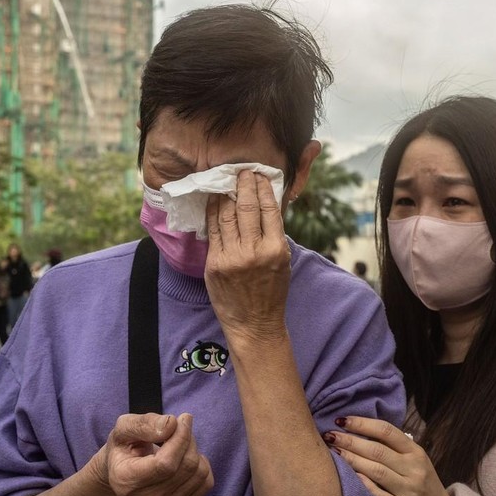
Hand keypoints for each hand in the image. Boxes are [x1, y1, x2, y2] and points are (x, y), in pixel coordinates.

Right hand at [92, 413, 213, 495]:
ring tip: (179, 444)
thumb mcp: (124, 428)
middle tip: (179, 428)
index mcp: (127, 479)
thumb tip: (171, 425)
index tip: (183, 418)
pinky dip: (202, 465)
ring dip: (195, 451)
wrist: (121, 473)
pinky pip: (206, 484)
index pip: (166, 463)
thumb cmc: (123, 447)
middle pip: (186, 467)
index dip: (181, 438)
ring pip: (199, 474)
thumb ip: (144, 424)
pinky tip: (186, 459)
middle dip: (188, 440)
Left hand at [205, 170, 290, 345]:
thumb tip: (264, 205)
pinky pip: (213, 231)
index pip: (269, 209)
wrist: (254, 324)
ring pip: (227, 216)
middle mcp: (254, 251)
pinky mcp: (215, 264)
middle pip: (247, 208)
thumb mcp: (282, 262)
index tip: (259, 175)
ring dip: (226, 194)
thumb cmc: (272, 292)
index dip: (263, 189)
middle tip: (242, 171)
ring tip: (227, 182)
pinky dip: (213, 212)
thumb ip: (273, 235)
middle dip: (244, 185)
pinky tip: (214, 200)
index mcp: (276, 249)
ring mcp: (232, 257)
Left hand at [326, 417, 454, 495]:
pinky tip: (349, 476)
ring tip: (333, 452)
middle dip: (350, 441)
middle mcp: (414, 469)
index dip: (362, 424)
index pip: (386, 431)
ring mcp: (409, 490)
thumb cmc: (422, 485)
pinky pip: (379, 495)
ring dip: (351, 459)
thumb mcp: (415, 462)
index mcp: (416, 452)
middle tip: (329, 435)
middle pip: (377, 450)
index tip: (341, 420)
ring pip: (375, 470)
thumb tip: (359, 429)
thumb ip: (393, 448)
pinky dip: (363, 484)